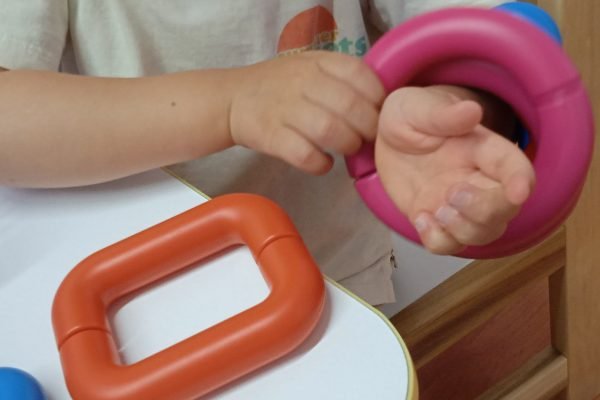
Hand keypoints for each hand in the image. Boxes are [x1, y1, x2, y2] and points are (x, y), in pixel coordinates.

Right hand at [229, 51, 384, 173]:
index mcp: (318, 62)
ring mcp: (285, 109)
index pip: (362, 75)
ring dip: (348, 145)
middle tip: (367, 137)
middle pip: (351, 107)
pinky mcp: (271, 137)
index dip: (379, 98)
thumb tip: (384, 103)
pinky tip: (324, 163)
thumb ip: (344, 78)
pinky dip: (321, 164)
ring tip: (348, 148)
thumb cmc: (282, 86)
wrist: (234, 100)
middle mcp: (302, 82)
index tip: (380, 113)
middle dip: (368, 128)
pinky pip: (306, 155)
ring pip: (331, 131)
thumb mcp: (312, 67)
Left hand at [376, 86, 534, 253]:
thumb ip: (441, 113)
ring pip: (483, 233)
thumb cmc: (410, 116)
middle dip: (484, 211)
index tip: (519, 192)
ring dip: (463, 230)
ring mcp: (458, 205)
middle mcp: (478, 180)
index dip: (521, 181)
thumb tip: (471, 111)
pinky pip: (447, 245)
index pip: (514, 166)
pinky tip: (420, 218)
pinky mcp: (436, 220)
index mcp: (482, 148)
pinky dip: (437, 240)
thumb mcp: (415, 106)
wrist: (387, 138)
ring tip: (435, 210)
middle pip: (505, 209)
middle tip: (452, 193)